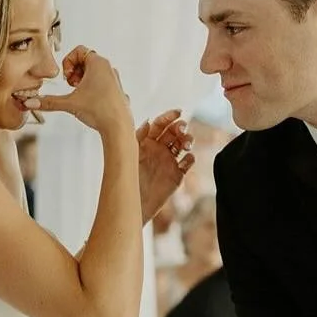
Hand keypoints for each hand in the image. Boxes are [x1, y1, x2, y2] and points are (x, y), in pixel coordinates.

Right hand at [34, 47, 132, 136]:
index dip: (68, 62)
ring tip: (80, 94)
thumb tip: (30, 103)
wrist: (118, 127)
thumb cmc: (99, 110)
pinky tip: (90, 101)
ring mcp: (114, 78)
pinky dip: (92, 87)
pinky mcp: (116, 90)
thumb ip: (48, 102)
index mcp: (98, 63)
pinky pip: (101, 81)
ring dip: (82, 80)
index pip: (79, 50)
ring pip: (93, 71)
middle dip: (74, 72)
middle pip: (85, 60)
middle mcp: (108, 67)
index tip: (67, 77)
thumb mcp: (69, 103)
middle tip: (72, 86)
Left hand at [136, 109, 193, 224]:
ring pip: (183, 145)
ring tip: (186, 143)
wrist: (131, 204)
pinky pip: (187, 163)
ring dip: (187, 140)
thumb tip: (149, 121)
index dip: (169, 117)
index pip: (160, 124)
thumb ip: (138, 137)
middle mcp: (159, 150)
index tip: (178, 112)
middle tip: (182, 128)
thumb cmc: (126, 179)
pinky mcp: (176, 175)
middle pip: (174, 132)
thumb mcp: (130, 154)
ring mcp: (168, 162)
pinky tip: (187, 157)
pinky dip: (190, 158)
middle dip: (180, 127)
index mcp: (147, 142)